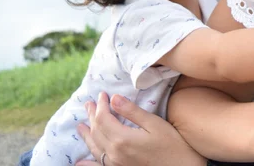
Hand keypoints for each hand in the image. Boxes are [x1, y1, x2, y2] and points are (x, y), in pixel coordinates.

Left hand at [76, 92, 204, 165]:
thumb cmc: (173, 145)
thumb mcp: (154, 124)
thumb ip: (132, 112)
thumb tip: (114, 98)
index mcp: (122, 139)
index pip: (103, 118)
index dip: (101, 105)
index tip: (102, 94)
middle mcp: (114, 153)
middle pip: (96, 131)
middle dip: (92, 115)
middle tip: (89, 103)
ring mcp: (115, 164)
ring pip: (94, 147)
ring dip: (86, 133)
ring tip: (81, 124)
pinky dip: (87, 162)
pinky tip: (80, 161)